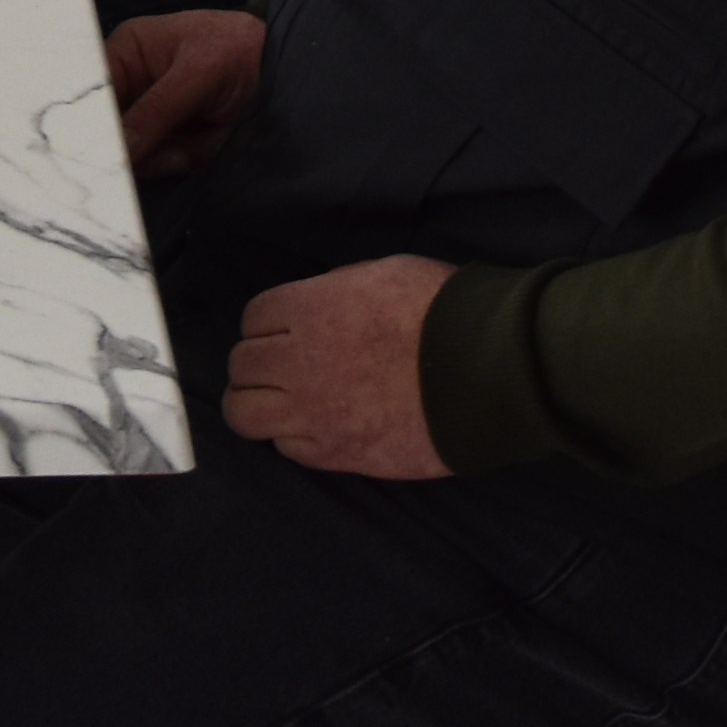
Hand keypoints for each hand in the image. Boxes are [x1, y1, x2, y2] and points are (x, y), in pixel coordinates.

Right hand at [103, 9, 266, 177]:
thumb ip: (156, 110)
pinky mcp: (165, 139)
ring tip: (200, 138)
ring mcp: (145, 116)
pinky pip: (158, 164)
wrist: (280, 71)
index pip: (91, 94)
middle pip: (105, 133)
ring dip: (167, 155)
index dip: (90, 124)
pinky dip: (183, 160)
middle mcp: (126, 86)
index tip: (107, 149)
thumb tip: (119, 149)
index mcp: (124, 53)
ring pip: (131, 154)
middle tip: (172, 148)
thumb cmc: (235, 51)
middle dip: (139, 147)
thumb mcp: (197, 74)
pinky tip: (206, 142)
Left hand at [223, 258, 454, 478]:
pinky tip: (319, 427)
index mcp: (307, 309)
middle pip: (242, 366)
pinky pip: (288, 449)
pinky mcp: (335, 453)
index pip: (253, 318)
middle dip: (258, 364)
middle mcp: (297, 361)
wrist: (485, 371)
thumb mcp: (381, 273)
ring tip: (281, 403)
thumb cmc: (440, 311)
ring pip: (244, 414)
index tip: (286, 331)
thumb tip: (319, 305)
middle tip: (283, 368)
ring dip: (256, 404)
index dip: (268, 324)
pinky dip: (294, 438)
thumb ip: (335, 291)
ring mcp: (312, 412)